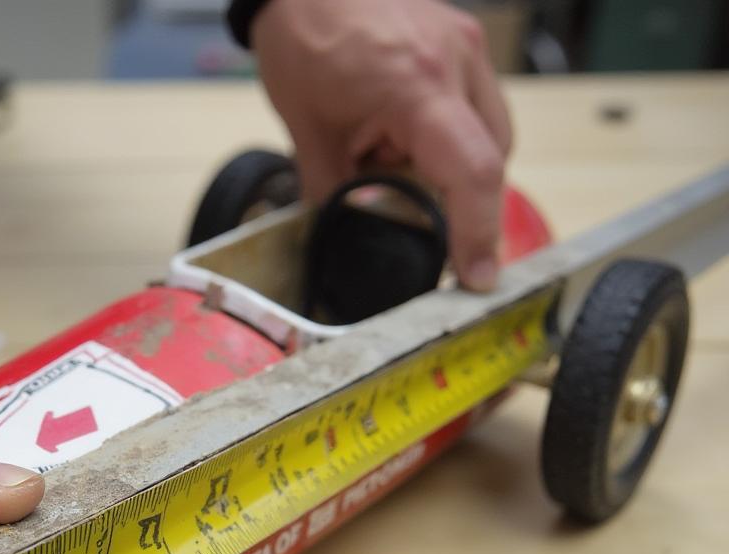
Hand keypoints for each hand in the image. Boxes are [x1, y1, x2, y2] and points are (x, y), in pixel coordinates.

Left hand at [252, 0, 512, 290]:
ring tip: (388, 154)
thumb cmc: (302, 37)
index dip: (479, 234)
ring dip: (448, 164)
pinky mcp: (463, 41)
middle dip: (455, 197)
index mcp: (417, 85)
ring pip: (487, 136)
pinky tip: (400, 131)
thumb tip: (350, 235)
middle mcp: (458, 62)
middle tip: (404, 206)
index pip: (472, 172)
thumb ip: (334, 191)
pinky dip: (445, 135)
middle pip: (488, 160)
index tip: (477, 278)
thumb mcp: (307, 130)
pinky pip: (473, 108)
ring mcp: (466, 46)